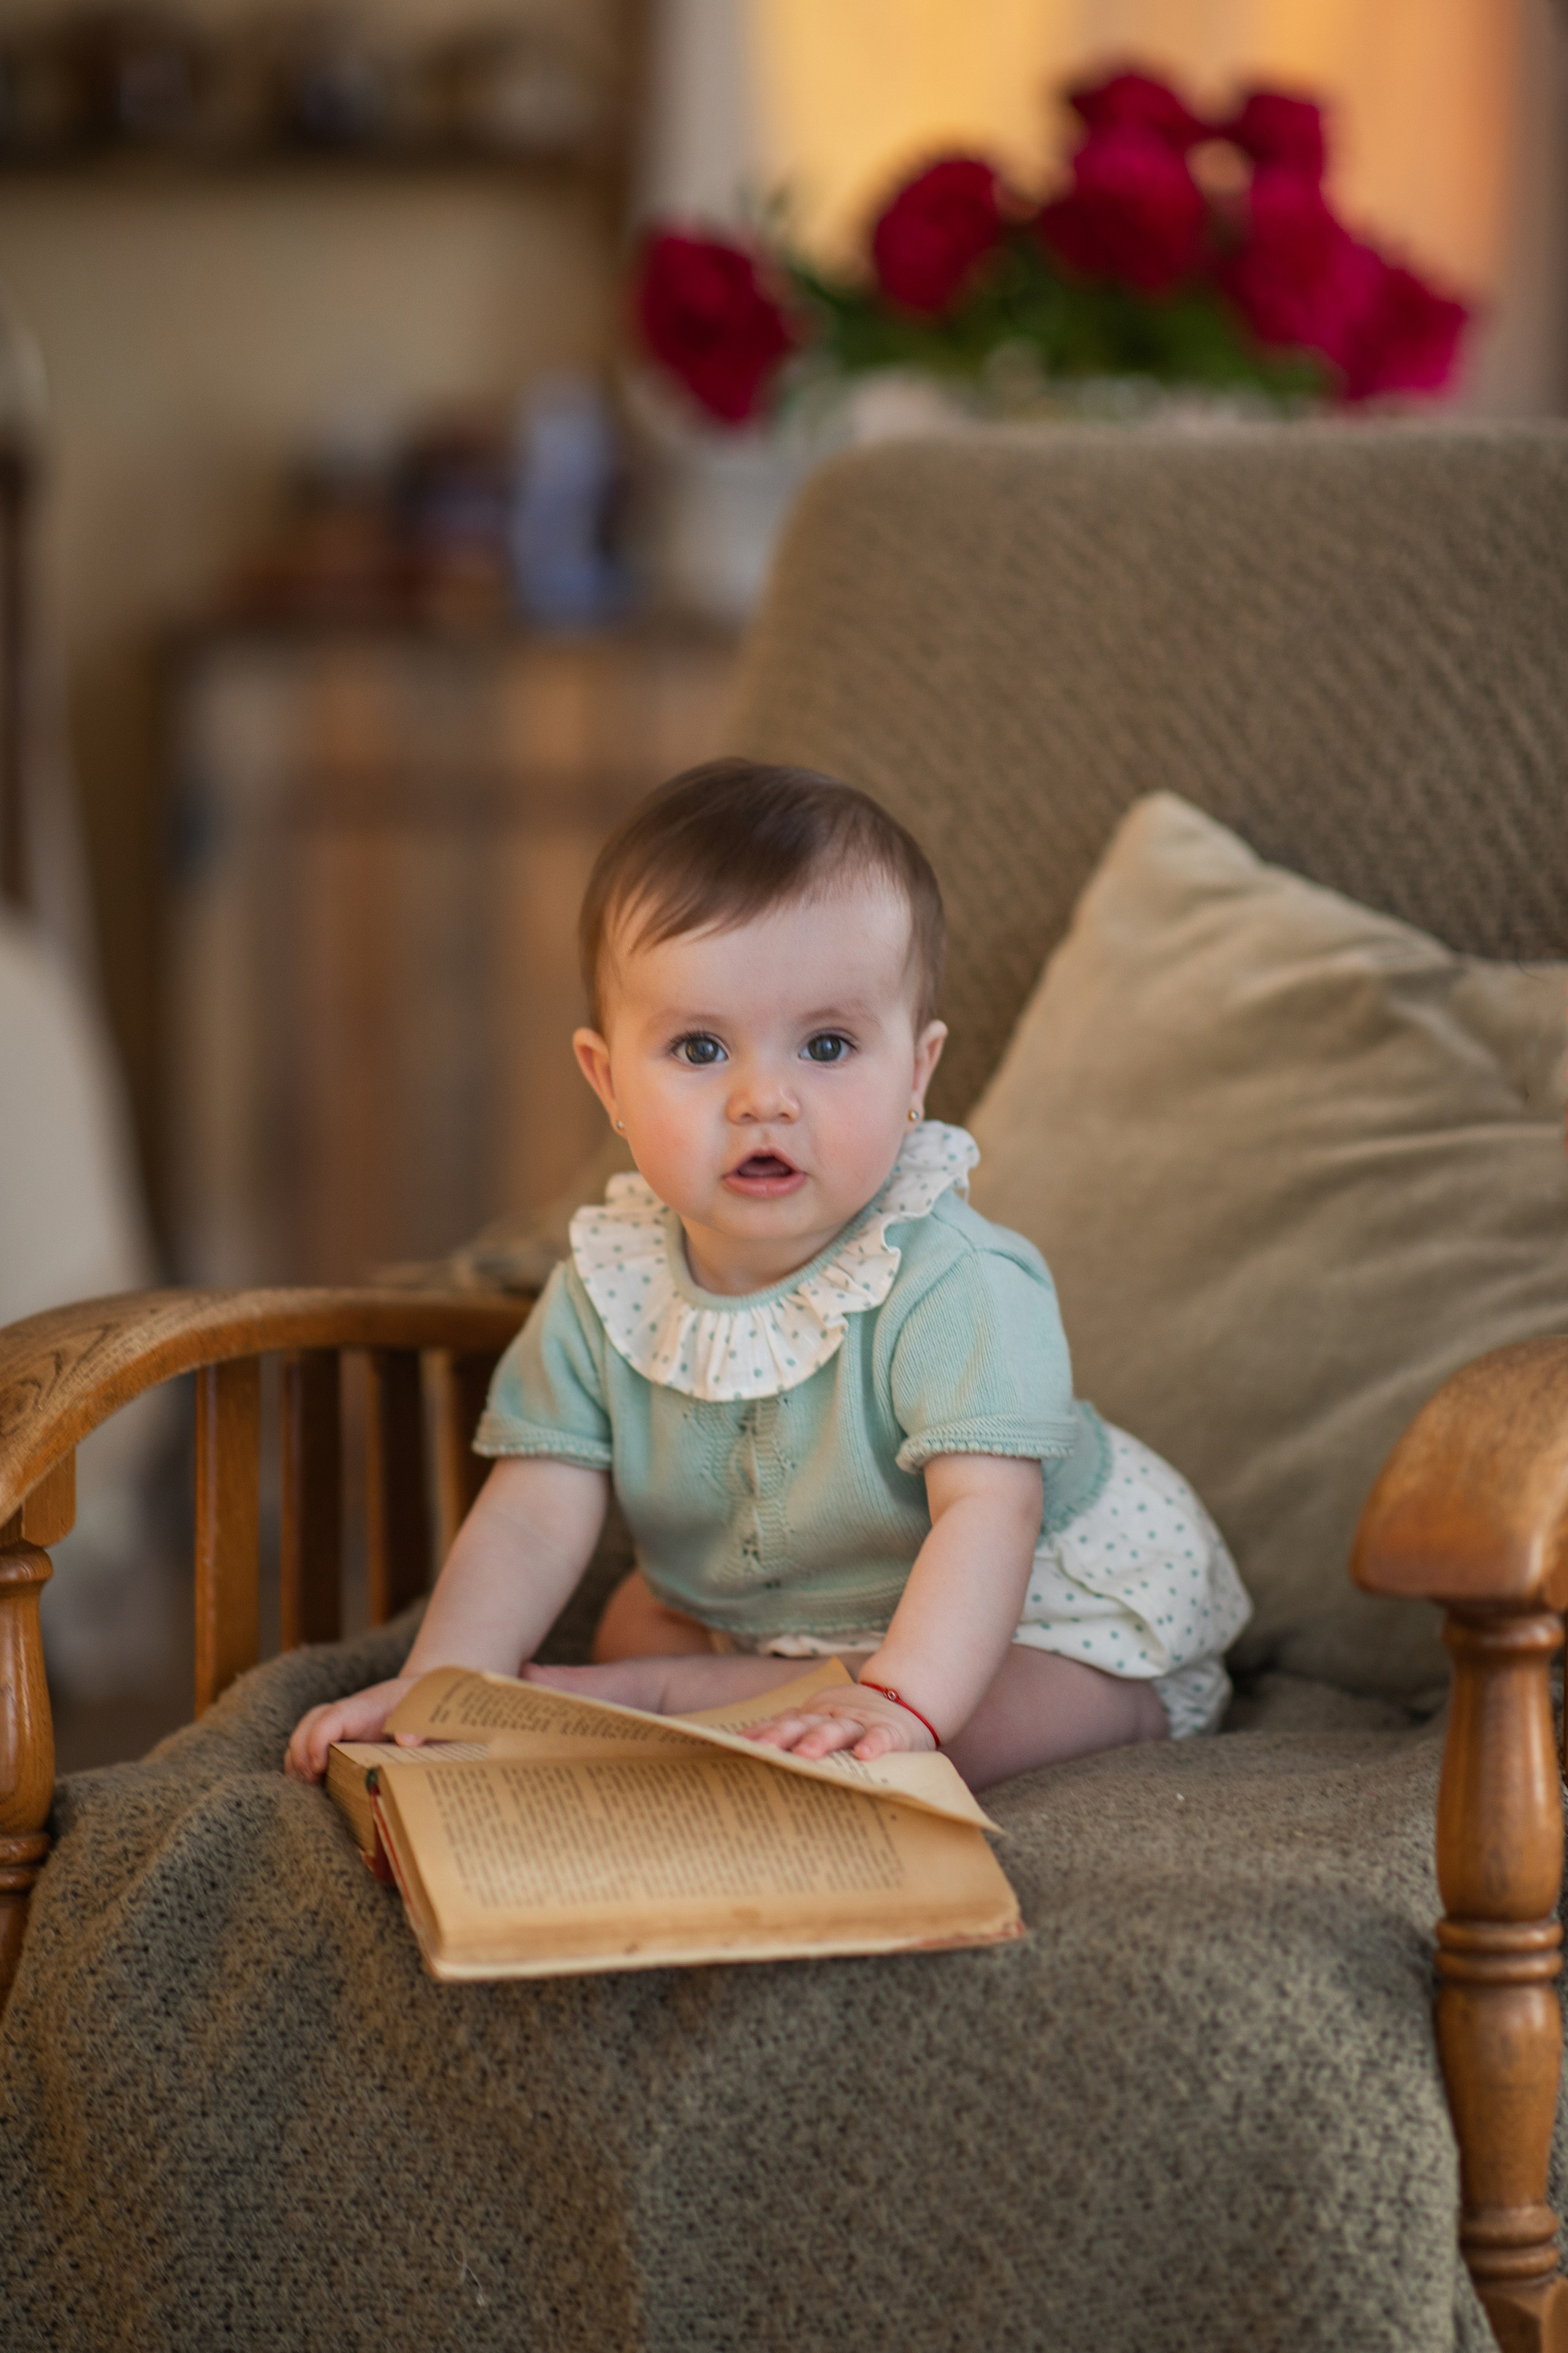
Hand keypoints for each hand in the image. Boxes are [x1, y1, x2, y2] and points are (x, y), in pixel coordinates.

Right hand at [284, 1675, 419, 1784]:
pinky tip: (313, 1788)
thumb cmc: (422, 1702)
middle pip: (309, 1724)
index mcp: (363, 1709)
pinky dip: (304, 1765)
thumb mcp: (426, 1711)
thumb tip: (405, 1741)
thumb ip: (420, 1726)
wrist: (422, 1694)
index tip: (319, 1768)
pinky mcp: (341, 1739)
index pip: (330, 1718)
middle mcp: (345, 1715)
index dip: (316, 1741)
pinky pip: (312, 1746)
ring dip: (298, 1761)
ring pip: (305, 1735)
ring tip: (307, 1790)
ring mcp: (340, 1727)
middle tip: (311, 1783)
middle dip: (300, 1753)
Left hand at [741, 1682, 936, 1762]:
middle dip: (780, 1736)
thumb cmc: (855, 1722)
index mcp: (813, 1717)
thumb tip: (747, 1758)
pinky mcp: (892, 1731)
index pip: (783, 1724)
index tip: (736, 1747)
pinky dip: (874, 1744)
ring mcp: (861, 1722)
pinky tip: (865, 1755)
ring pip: (838, 1728)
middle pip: (803, 1724)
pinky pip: (882, 1737)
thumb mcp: (824, 1723)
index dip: (761, 1734)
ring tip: (805, 1754)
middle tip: (761, 1750)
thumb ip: (795, 1735)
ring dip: (820, 1739)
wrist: (906, 1696)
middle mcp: (833, 1716)